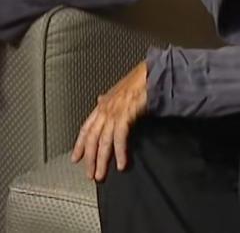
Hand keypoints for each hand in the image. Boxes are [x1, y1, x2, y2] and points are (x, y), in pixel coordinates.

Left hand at [71, 61, 147, 181]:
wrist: (154, 73)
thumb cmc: (141, 80)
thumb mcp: (120, 90)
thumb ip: (109, 99)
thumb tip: (99, 100)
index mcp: (103, 104)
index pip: (86, 128)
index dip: (80, 144)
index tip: (76, 159)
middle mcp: (106, 108)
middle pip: (92, 138)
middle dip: (90, 158)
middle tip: (90, 175)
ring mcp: (114, 112)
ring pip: (103, 141)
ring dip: (101, 160)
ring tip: (101, 175)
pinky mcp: (126, 114)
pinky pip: (119, 138)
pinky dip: (120, 153)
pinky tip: (121, 164)